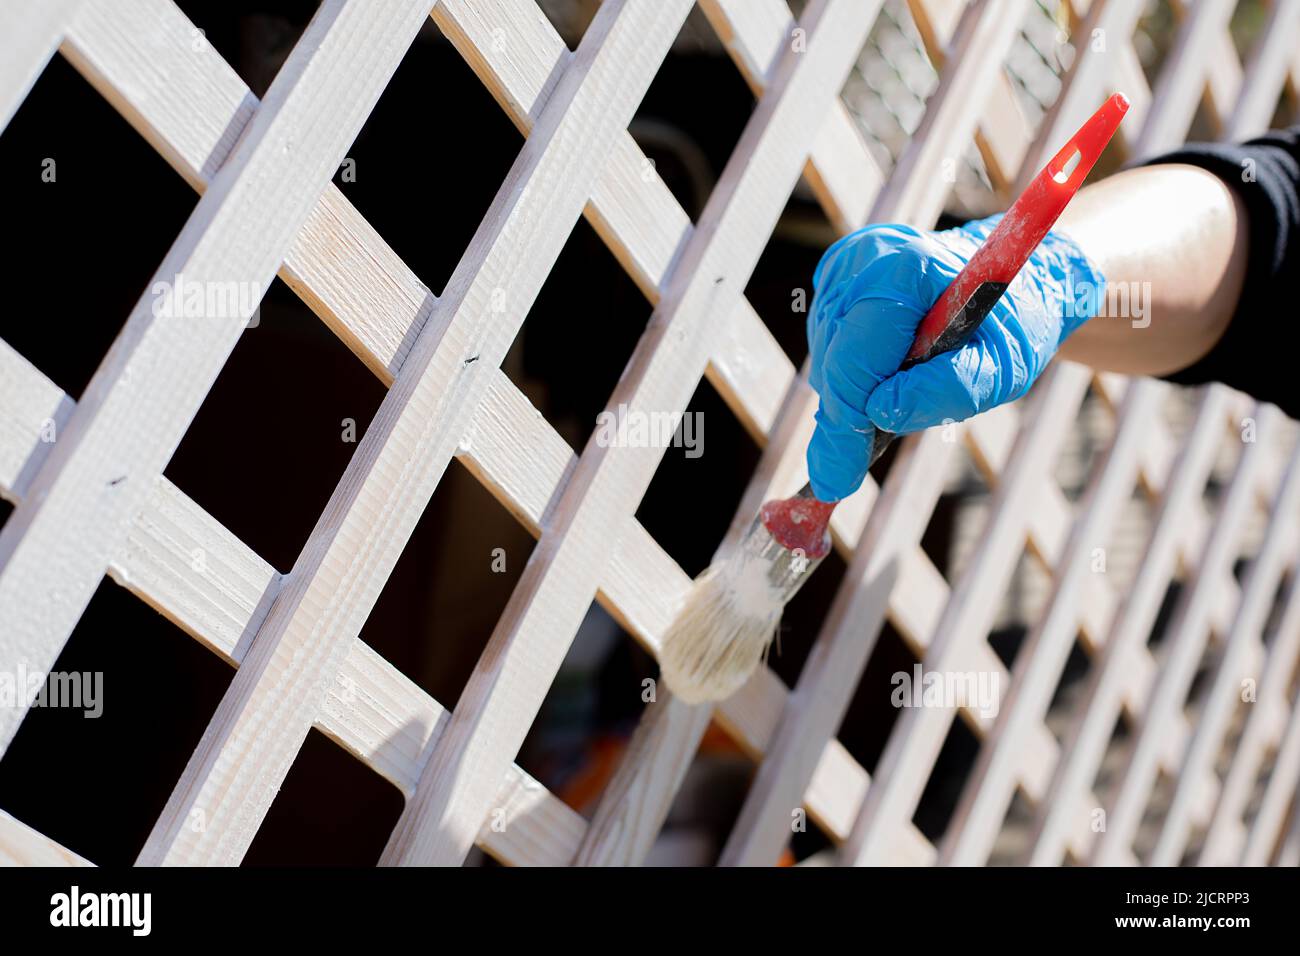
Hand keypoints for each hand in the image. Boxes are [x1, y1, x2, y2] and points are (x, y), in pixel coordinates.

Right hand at [805, 215, 1105, 501]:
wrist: (1022, 274)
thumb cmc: (1016, 324)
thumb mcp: (1004, 369)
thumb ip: (948, 391)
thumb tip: (880, 414)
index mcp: (905, 270)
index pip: (853, 360)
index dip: (845, 424)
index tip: (835, 480)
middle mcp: (866, 259)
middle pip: (834, 362)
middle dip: (849, 414)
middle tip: (857, 464)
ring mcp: (847, 264)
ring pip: (826, 357)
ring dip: (855, 390)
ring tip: (905, 388)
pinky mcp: (838, 275)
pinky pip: (828, 344)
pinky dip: (852, 371)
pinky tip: (888, 370)